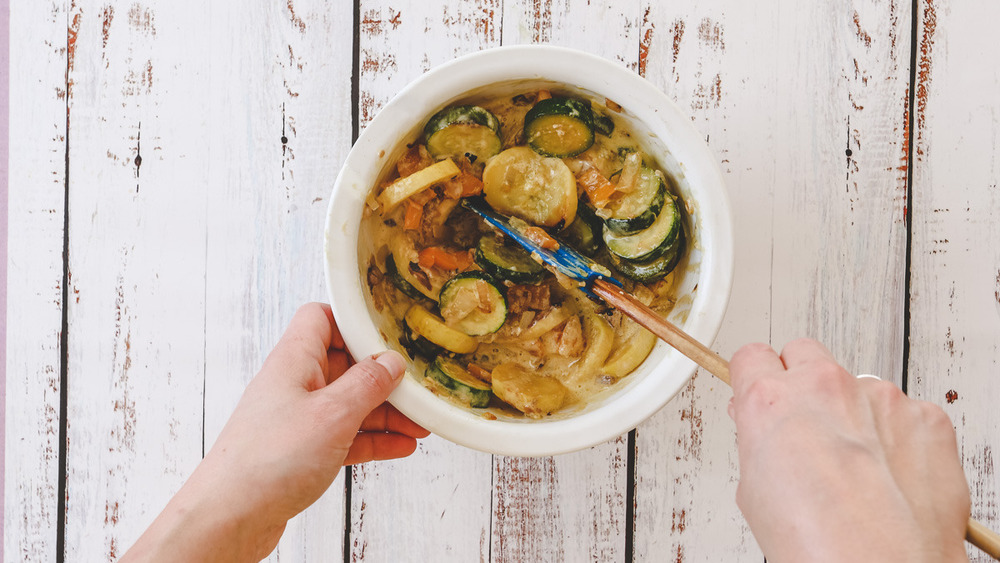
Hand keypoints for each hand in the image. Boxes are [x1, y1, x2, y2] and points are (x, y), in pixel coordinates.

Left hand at [122, 303, 428, 561]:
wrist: (230, 517)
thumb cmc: (267, 461)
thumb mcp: (332, 414)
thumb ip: (367, 384)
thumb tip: (391, 363)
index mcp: (294, 361)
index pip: (322, 319)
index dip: (354, 322)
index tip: (390, 334)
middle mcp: (294, 385)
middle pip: (345, 365)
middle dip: (383, 377)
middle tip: (416, 388)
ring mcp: (297, 419)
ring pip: (349, 404)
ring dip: (384, 413)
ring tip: (419, 424)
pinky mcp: (300, 451)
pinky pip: (344, 436)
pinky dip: (372, 439)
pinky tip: (399, 447)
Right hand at [728, 338, 969, 562]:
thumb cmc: (819, 545)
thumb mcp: (754, 492)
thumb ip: (759, 442)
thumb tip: (765, 430)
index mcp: (770, 401)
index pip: (751, 357)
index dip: (755, 378)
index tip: (761, 392)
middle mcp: (824, 387)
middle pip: (804, 354)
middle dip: (802, 382)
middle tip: (807, 425)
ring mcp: (880, 397)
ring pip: (857, 386)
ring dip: (854, 413)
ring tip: (857, 469)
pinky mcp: (926, 416)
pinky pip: (906, 412)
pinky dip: (898, 436)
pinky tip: (890, 476)